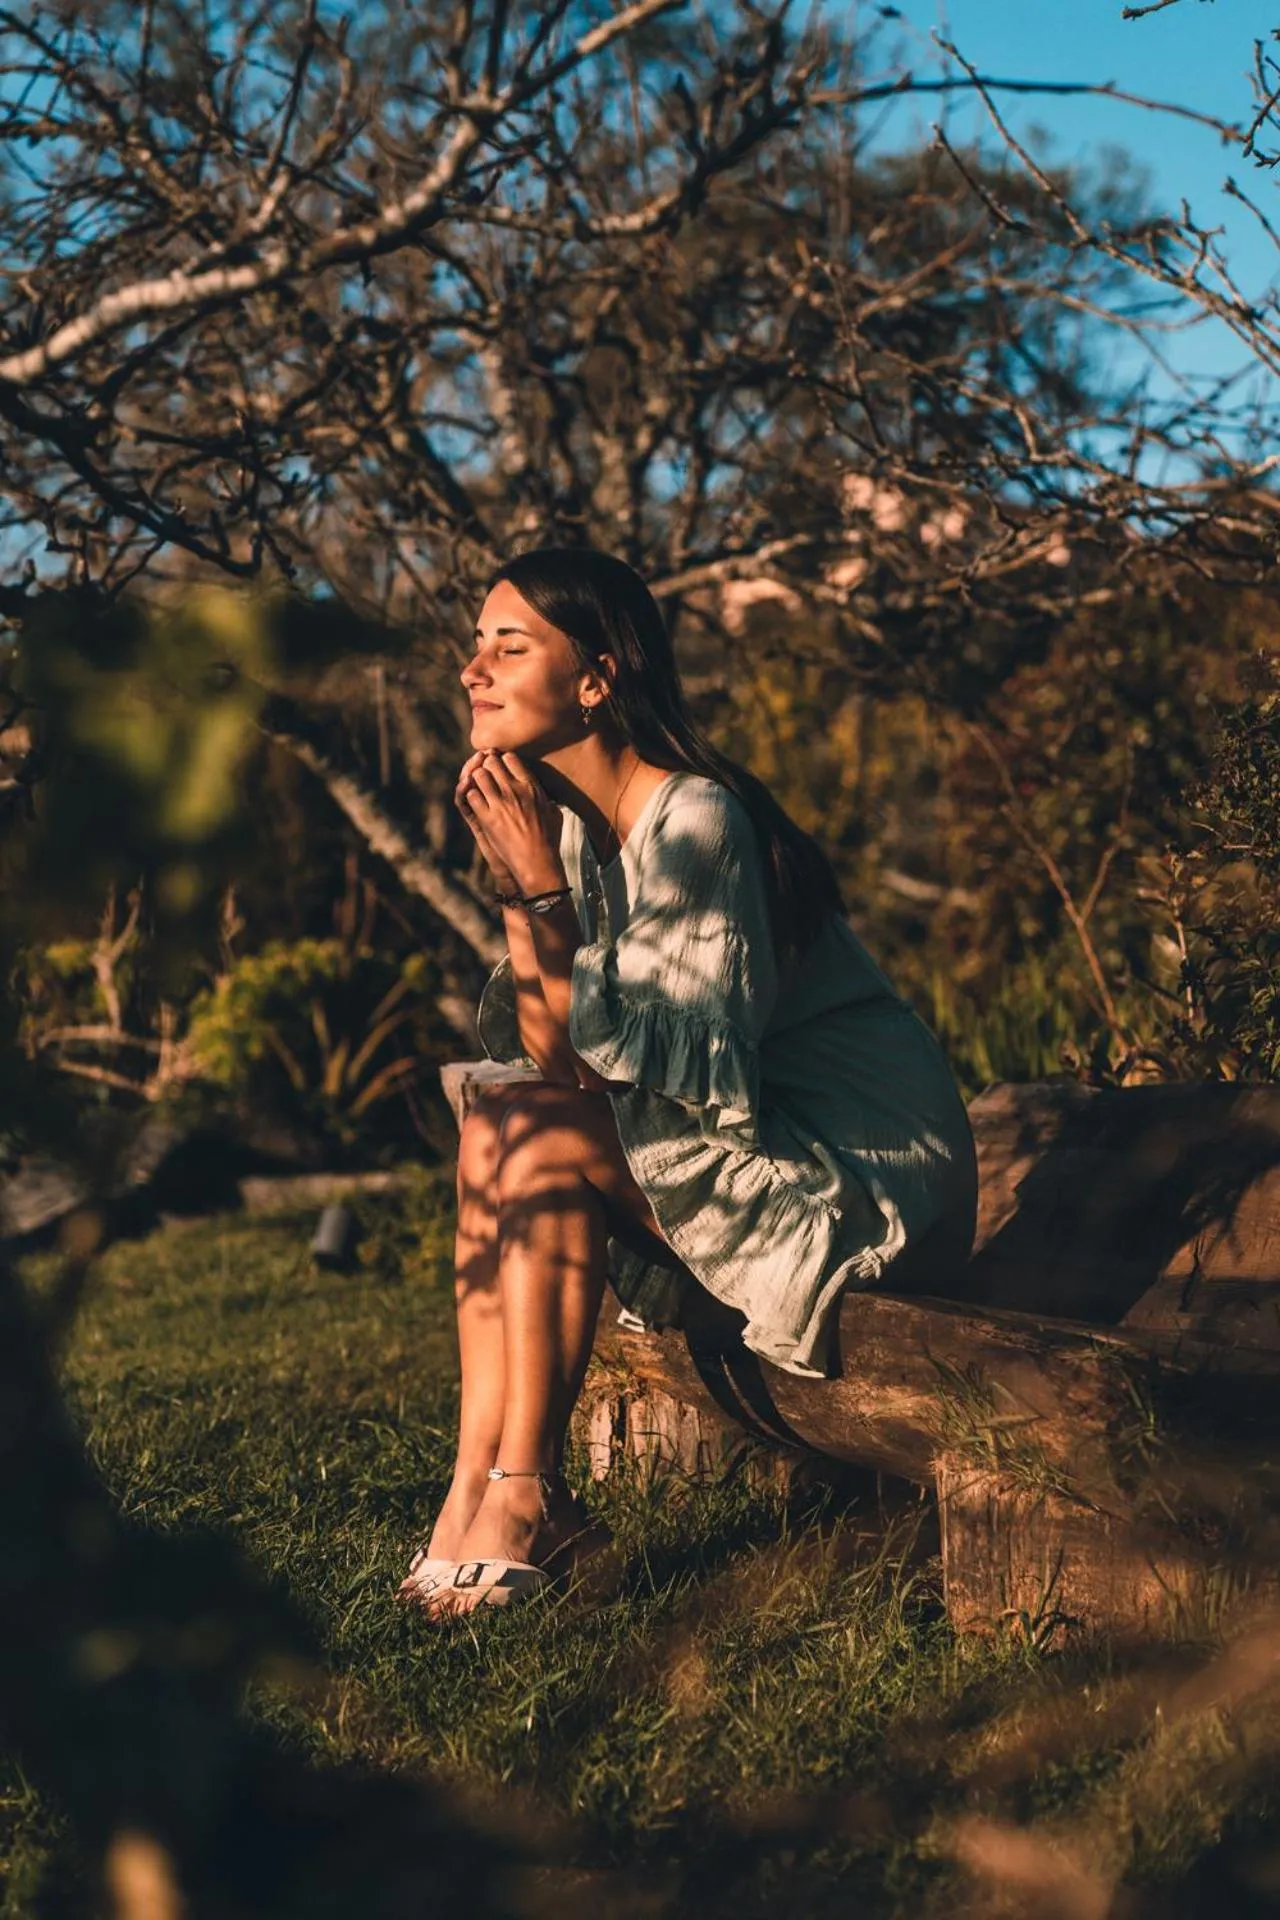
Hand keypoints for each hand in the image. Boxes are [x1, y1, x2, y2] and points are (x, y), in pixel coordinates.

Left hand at [456, 750, 565, 896]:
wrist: (538, 863)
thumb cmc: (549, 841)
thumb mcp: (554, 814)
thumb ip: (549, 800)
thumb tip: (549, 797)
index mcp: (532, 786)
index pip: (511, 758)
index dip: (502, 761)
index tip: (500, 768)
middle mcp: (515, 790)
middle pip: (492, 763)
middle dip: (486, 766)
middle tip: (485, 775)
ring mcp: (500, 803)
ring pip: (479, 776)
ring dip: (476, 780)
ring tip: (478, 787)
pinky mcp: (487, 818)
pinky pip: (471, 796)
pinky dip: (470, 797)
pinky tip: (476, 803)